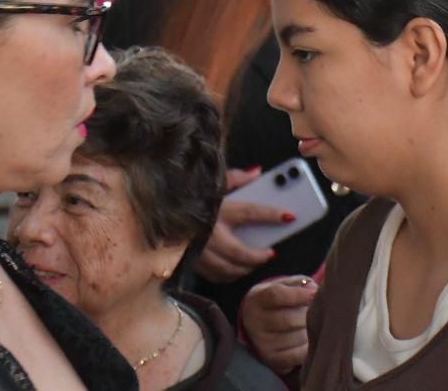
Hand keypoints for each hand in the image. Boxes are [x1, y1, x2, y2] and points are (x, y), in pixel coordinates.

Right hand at [192, 167, 289, 282]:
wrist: (159, 208)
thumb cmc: (187, 192)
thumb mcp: (211, 180)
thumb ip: (236, 178)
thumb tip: (257, 173)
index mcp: (215, 208)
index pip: (250, 212)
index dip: (271, 214)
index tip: (289, 216)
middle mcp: (207, 231)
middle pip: (240, 252)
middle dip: (258, 255)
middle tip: (270, 252)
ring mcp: (197, 249)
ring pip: (227, 268)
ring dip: (245, 267)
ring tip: (255, 260)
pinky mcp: (190, 260)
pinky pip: (214, 274)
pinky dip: (228, 273)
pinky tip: (235, 268)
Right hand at [242, 276, 315, 372]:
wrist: (259, 323)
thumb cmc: (278, 300)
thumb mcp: (283, 285)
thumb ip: (299, 283)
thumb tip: (313, 289)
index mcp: (257, 299)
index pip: (276, 295)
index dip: (298, 294)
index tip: (315, 292)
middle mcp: (255, 322)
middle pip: (288, 319)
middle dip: (307, 314)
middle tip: (318, 310)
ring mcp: (262, 343)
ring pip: (295, 338)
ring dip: (310, 331)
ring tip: (313, 324)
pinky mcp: (271, 359)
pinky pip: (297, 355)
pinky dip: (308, 347)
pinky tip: (310, 339)